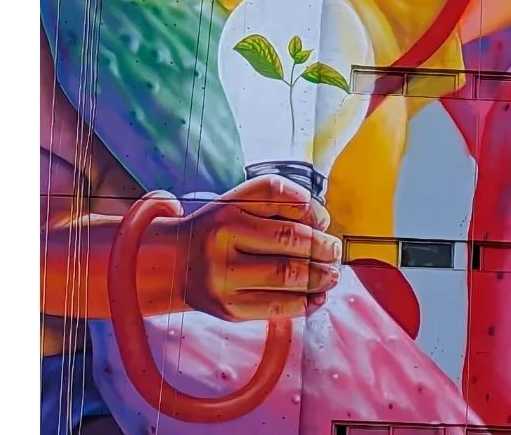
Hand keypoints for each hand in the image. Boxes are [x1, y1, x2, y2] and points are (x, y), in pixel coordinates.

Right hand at [156, 175, 341, 322]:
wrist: (174, 266)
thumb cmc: (218, 230)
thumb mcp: (238, 204)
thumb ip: (277, 203)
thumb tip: (321, 221)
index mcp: (227, 210)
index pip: (279, 199)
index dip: (310, 208)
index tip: (324, 219)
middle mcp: (222, 242)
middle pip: (287, 240)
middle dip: (321, 246)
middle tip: (335, 251)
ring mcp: (223, 279)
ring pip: (285, 276)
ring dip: (319, 277)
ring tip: (332, 276)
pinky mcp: (228, 310)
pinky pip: (275, 308)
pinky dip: (303, 304)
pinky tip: (317, 298)